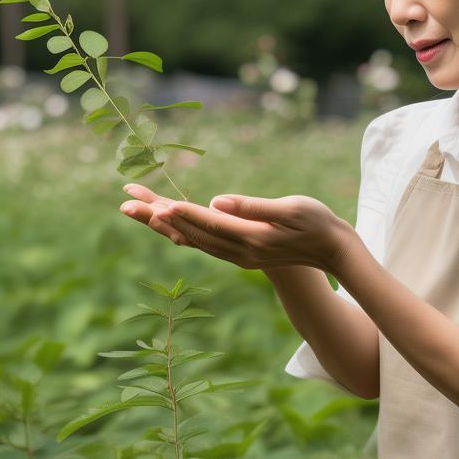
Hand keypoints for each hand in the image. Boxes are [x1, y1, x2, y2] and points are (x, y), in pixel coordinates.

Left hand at [119, 184, 351, 272]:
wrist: (332, 251)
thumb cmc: (317, 223)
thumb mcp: (290, 209)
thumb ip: (254, 207)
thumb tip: (218, 202)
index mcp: (249, 238)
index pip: (207, 223)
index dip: (179, 213)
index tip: (153, 205)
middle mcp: (238, 251)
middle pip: (189, 233)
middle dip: (156, 217)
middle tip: (125, 203)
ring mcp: (238, 255)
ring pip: (191, 240)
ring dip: (163, 225)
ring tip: (136, 211)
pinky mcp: (240, 254)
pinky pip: (202, 244)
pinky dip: (181, 234)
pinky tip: (169, 227)